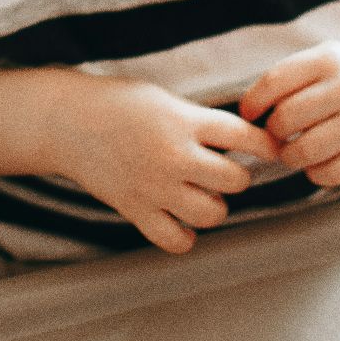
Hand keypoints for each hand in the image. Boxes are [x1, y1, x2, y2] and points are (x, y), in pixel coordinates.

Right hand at [53, 76, 281, 253]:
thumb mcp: (166, 100)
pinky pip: (176, 240)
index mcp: (185, 121)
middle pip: (235, 181)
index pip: (245, 137)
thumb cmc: (119, 103)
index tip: (271, 150)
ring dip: (214, 206)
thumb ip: (200, 120)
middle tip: (223, 171)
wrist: (68, 121)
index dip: (266, 145)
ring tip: (202, 195)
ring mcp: (155, 187)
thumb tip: (240, 141)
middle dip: (236, 177)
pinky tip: (180, 221)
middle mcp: (175, 156)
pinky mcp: (136, 210)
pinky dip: (185, 236)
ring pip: (212, 214)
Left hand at [237, 41, 339, 187]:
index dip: (253, 103)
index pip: (275, 82)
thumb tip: (247, 113)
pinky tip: (317, 161)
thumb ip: (283, 80)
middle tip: (278, 133)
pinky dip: (315, 173)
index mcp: (329, 59)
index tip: (249, 113)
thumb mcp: (317, 60)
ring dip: (290, 155)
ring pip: (306, 150)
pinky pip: (331, 173)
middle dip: (273, 131)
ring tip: (294, 149)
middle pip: (287, 118)